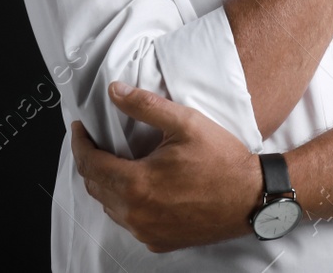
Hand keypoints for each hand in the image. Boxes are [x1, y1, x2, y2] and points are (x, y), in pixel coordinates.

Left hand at [70, 83, 259, 252]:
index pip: (90, 164)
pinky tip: (137, 187)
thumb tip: (114, 91)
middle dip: (89, 162)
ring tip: (113, 161)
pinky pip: (129, 222)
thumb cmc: (223, 161)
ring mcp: (146, 231)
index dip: (80, 143)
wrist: (252, 198)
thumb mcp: (186, 123)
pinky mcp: (158, 241)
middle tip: (93, 141)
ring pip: (110, 206)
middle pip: (95, 186)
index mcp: (137, 184)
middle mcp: (136, 214)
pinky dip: (124, 203)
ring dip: (105, 183)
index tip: (79, 129)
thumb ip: (146, 106)